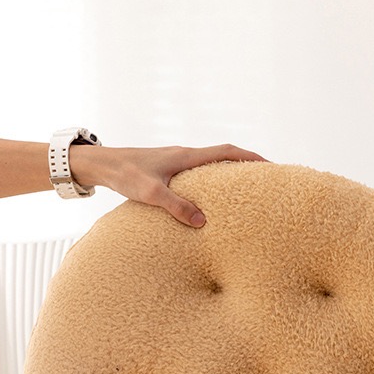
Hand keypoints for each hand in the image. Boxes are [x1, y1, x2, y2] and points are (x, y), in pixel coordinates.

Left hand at [70, 143, 266, 226]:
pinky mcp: (170, 172)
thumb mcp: (151, 193)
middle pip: (225, 157)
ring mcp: (178, 163)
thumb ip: (177, 206)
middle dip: (247, 167)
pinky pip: (200, 175)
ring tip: (245, 194)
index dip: (251, 157)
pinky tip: (213, 201)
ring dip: (230, 176)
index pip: (228, 151)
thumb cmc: (125, 175)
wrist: (102, 165)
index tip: (271, 166)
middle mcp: (186, 156)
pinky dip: (213, 184)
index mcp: (187, 156)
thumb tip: (202, 222)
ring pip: (212, 166)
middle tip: (266, 182)